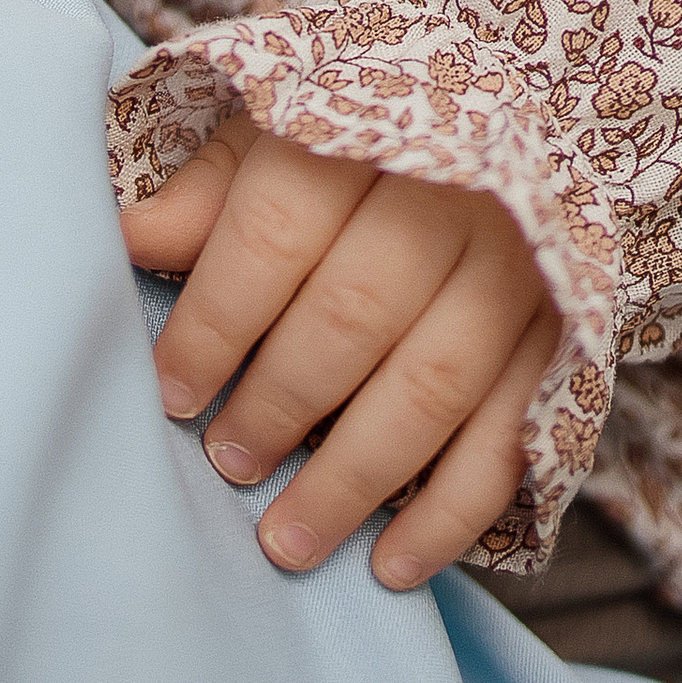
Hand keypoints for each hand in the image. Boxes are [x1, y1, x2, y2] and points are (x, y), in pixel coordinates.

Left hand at [121, 117, 559, 590]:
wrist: (512, 116)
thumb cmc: (355, 136)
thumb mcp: (275, 133)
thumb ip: (206, 194)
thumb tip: (118, 243)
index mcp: (367, 123)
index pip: (278, 227)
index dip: (218, 318)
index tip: (171, 390)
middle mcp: (455, 193)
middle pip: (355, 312)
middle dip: (279, 403)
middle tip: (226, 462)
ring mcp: (520, 269)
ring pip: (432, 386)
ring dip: (352, 478)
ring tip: (284, 539)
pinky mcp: (563, 338)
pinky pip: (512, 440)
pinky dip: (451, 514)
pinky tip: (390, 565)